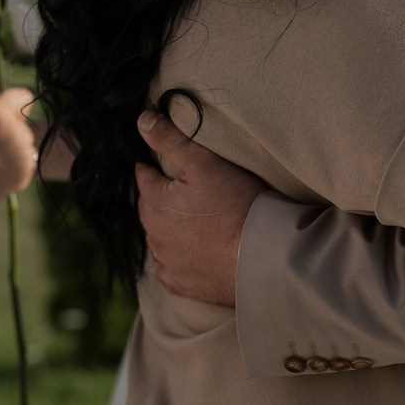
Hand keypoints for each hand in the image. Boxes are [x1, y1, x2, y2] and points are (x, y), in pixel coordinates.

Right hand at [0, 89, 39, 199]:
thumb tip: (6, 112)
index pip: (22, 96)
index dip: (17, 107)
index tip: (14, 115)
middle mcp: (13, 125)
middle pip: (23, 128)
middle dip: (12, 138)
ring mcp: (22, 147)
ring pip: (25, 149)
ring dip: (14, 157)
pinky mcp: (27, 167)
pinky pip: (26, 168)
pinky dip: (15, 174)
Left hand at [135, 109, 266, 306]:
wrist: (262, 258)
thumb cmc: (236, 205)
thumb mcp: (205, 163)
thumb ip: (170, 140)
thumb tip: (141, 119)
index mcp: (154, 203)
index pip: (144, 176)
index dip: (158, 168)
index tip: (173, 168)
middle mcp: (153, 235)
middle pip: (150, 208)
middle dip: (162, 199)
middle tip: (189, 194)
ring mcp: (166, 263)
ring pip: (158, 239)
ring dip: (170, 230)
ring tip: (196, 223)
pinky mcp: (182, 285)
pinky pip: (170, 269)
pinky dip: (178, 259)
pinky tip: (195, 253)